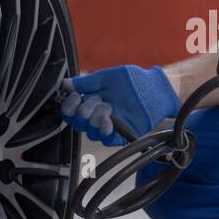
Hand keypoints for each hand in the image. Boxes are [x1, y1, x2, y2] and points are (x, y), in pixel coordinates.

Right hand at [59, 64, 178, 146]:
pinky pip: (107, 140)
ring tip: (107, 109)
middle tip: (98, 100)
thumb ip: (85, 83)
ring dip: (95, 120)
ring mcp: (108, 126)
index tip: (76, 97)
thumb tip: (64, 84)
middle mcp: (96, 116)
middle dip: (85, 111)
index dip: (69, 107)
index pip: (70, 111)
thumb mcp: (106, 77)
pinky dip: (105, 133)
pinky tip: (108, 124)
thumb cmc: (131, 80)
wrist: (153, 87)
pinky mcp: (121, 134)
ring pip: (91, 132)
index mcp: (89, 102)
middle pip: (78, 123)